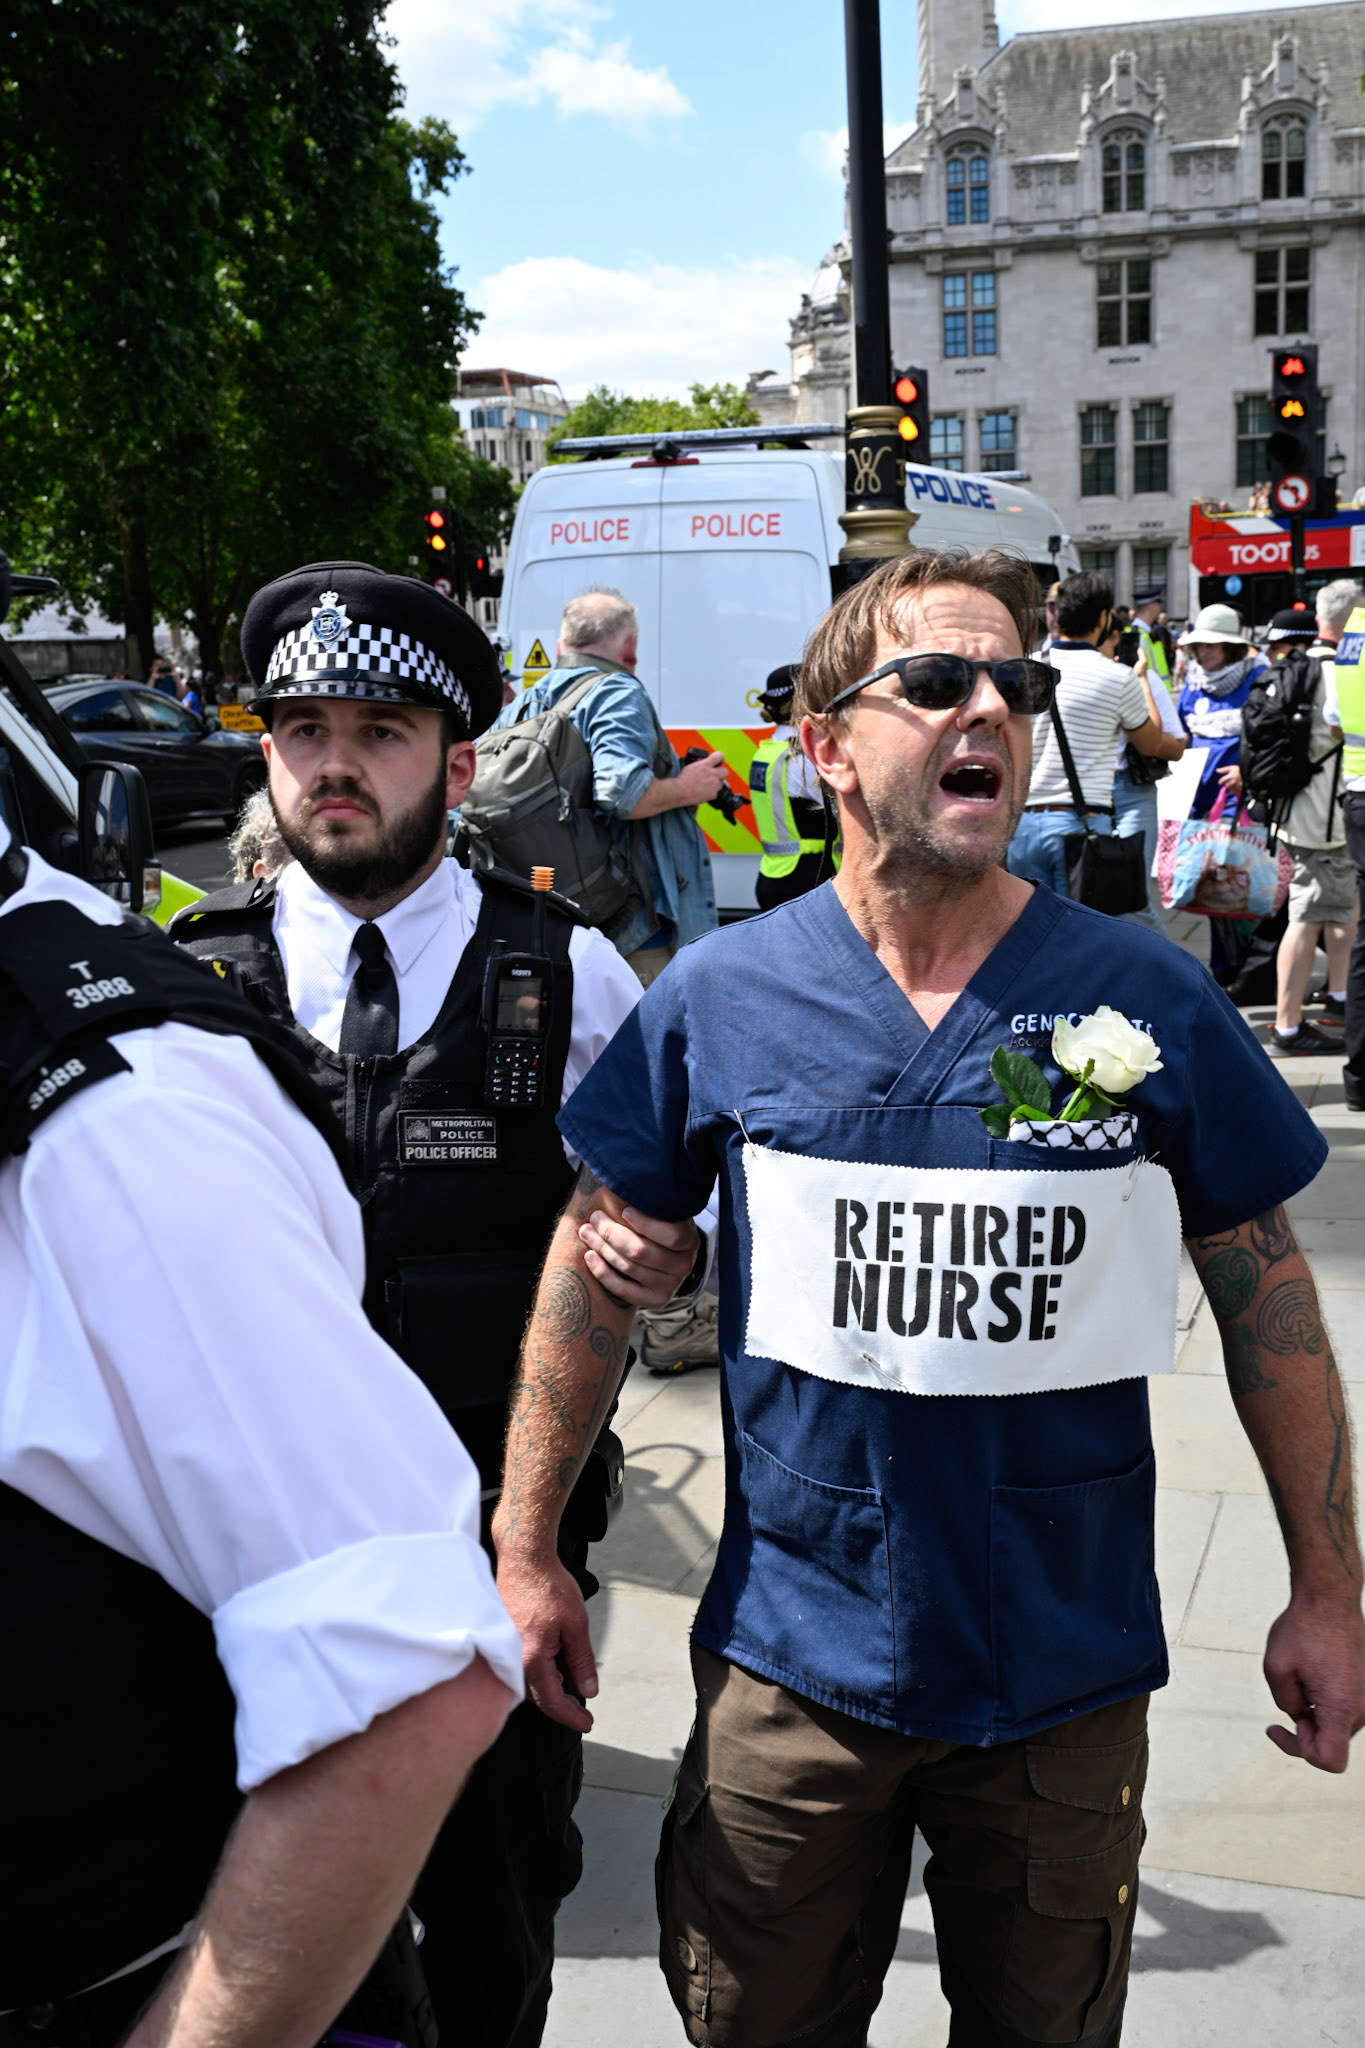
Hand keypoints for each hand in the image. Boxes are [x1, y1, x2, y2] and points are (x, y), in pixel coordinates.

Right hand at [496, 1545, 598, 1731]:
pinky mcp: (502, 1640)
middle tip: (582, 1712)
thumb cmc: (548, 1585)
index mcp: (531, 1658)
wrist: (523, 1558)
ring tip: (571, 1692)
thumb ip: (581, 1660)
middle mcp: (512, 1658)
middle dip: (562, 1708)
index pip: (552, 1702)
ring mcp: (505, 1649)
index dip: (571, 1717)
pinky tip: (552, 1672)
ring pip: (528, 1684)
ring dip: (550, 1692)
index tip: (587, 1724)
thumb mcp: (576, 1623)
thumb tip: (588, 1690)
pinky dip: (538, 1676)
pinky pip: (519, 1668)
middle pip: (538, 1697)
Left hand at [578, 1206, 699, 1306]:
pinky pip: (624, 1290)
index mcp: (691, 1240)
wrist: (669, 1255)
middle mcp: (684, 1265)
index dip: (646, 1224)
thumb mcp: (663, 1211)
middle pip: (641, 1251)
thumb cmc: (660, 1224)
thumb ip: (648, 1203)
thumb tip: (619, 1181)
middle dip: (612, 1233)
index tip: (624, 1211)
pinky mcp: (656, 1300)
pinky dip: (603, 1273)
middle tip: (595, 1218)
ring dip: (602, 1248)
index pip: (672, 1235)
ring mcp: (670, 1285)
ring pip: (629, 1267)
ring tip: (586, 1232)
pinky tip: (590, 1256)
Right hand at [677, 750, 728, 805]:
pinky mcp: (713, 794)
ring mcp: (714, 785)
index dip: (719, 758)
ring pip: (721, 783)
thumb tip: (703, 761)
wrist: (680, 791)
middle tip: (714, 774)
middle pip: (725, 771)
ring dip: (715, 783)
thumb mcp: (691, 766)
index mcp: (706, 765)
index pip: (719, 756)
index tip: (718, 760)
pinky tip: (703, 792)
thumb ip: (700, 763)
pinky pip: (715, 792)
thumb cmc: (682, 779)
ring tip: (706, 785)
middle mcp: (712, 774)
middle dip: (721, 772)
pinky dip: (711, 792)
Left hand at [1217, 763, 1242, 791]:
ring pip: (1230, 789)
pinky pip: (1235, 792)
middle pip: (1227, 786)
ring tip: (1234, 783)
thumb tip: (1216, 770)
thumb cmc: (1239, 770)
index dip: (1220, 782)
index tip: (1220, 783)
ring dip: (1231, 787)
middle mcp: (1233, 781)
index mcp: (1231, 776)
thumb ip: (1224, 770)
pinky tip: (1237, 786)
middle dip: (1227, 784)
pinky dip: (1235, 790)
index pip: (1222, 780)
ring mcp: (1237, 786)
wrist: (1249, 773)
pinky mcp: (1240, 789)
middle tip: (1231, 781)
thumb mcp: (1232, 768)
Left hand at [1263, 1593, 1364, 1771]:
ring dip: (1316, 1711)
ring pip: (1336, 1725)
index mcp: (1341, 1708)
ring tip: (1302, 1676)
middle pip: (1331, 1743)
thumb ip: (1285, 1703)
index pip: (1330, 1761)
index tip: (1281, 1726)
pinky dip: (1327, 1699)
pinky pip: (1344, 1707)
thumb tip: (1300, 1716)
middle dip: (1305, 1728)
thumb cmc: (1302, 1629)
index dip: (1300, 1750)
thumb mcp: (1276, 1668)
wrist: (1330, 1599)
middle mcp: (1363, 1709)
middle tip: (1289, 1692)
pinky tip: (1314, 1673)